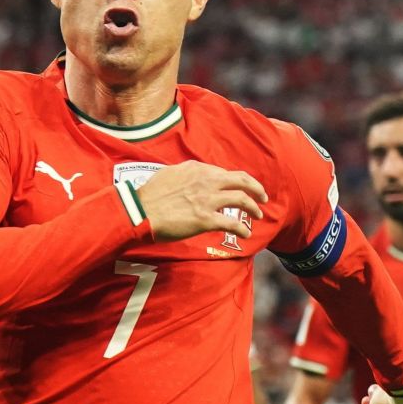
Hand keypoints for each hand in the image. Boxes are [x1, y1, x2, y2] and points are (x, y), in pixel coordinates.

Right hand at [137, 162, 267, 243]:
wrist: (140, 211)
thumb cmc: (149, 196)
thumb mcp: (169, 175)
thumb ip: (185, 175)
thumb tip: (192, 178)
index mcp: (197, 169)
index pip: (226, 173)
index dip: (238, 181)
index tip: (242, 188)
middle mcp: (206, 181)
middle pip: (241, 181)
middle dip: (256, 189)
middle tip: (263, 197)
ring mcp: (207, 200)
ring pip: (241, 200)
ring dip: (253, 209)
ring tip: (257, 216)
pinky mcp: (205, 219)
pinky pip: (232, 223)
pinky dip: (242, 229)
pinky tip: (246, 234)